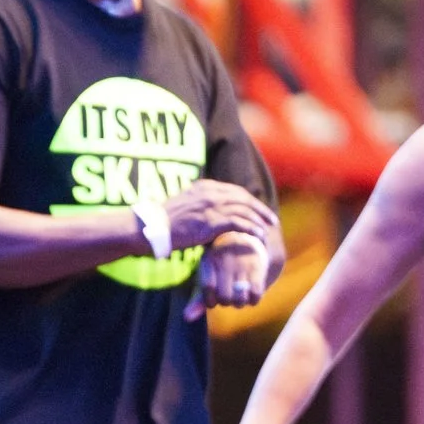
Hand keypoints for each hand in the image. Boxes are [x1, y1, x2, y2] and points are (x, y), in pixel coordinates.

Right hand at [166, 181, 280, 253]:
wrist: (153, 228)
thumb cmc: (165, 222)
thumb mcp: (185, 205)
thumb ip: (200, 204)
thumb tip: (210, 214)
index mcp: (205, 187)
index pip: (235, 191)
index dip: (250, 201)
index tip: (259, 210)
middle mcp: (211, 193)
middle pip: (243, 198)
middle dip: (259, 209)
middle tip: (271, 219)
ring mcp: (211, 206)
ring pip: (244, 210)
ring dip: (259, 220)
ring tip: (268, 229)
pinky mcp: (211, 221)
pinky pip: (238, 223)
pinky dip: (251, 229)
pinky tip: (258, 235)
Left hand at [197, 232, 269, 310]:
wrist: (243, 241)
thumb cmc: (220, 268)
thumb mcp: (207, 279)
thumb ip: (197, 300)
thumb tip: (186, 318)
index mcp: (208, 262)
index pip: (207, 288)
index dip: (210, 300)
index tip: (213, 298)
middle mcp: (225, 261)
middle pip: (225, 297)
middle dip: (226, 302)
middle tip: (228, 295)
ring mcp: (242, 264)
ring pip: (240, 299)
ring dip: (239, 303)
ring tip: (239, 295)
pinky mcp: (258, 268)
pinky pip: (255, 295)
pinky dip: (253, 300)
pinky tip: (250, 295)